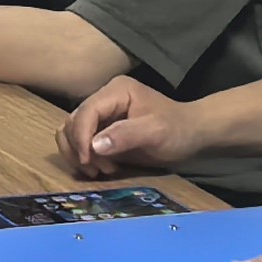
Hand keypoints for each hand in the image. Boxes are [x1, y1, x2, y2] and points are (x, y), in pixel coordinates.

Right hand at [61, 76, 198, 176]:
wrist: (191, 134)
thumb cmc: (177, 130)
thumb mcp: (155, 132)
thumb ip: (125, 135)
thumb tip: (94, 146)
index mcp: (115, 91)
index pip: (86, 111)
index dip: (81, 137)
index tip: (87, 162)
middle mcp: (103, 99)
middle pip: (72, 121)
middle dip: (79, 148)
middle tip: (98, 170)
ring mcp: (101, 115)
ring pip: (70, 132)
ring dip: (78, 154)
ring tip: (100, 170)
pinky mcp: (102, 130)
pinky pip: (80, 142)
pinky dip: (83, 157)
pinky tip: (101, 168)